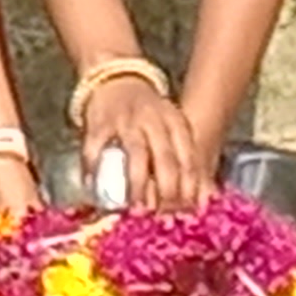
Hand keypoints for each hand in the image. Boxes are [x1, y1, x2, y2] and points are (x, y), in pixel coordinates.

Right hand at [79, 74, 217, 212]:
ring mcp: (126, 119)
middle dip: (167, 192)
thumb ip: (184, 158)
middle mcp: (153, 119)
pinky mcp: (100, 121)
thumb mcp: (171, 127)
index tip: (187, 213)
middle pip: (166, 159)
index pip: (189, 158)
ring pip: (137, 155)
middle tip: (164, 216)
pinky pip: (97, 148)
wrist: (116, 78)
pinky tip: (94, 187)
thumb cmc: (148, 113)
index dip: (189, 189)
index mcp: (175, 122)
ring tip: (137, 210)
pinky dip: (95, 169)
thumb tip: (201, 200)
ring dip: (139, 186)